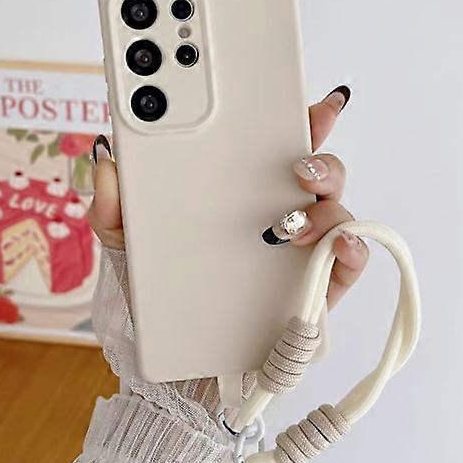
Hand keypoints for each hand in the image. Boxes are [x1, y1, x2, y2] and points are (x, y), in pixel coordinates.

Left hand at [87, 85, 367, 309]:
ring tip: (290, 225)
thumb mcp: (130, 245)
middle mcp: (280, 214)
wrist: (184, 359)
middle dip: (320, 158)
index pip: (276, 149)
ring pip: (336, 210)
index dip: (294, 121)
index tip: (302, 103)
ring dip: (327, 206)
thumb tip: (108, 159)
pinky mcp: (319, 285)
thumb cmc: (166, 295)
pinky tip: (339, 246)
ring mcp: (304, 249)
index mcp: (244, 194)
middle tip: (297, 166)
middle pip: (317, 172)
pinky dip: (354, 249)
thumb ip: (114, 205)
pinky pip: (349, 261)